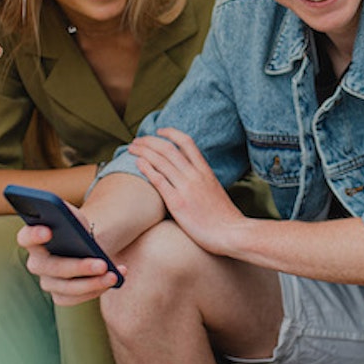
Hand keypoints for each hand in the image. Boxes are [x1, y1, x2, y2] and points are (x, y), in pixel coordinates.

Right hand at [16, 205, 124, 305]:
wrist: (87, 245)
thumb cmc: (77, 227)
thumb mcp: (75, 216)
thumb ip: (68, 214)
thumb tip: (69, 217)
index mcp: (33, 238)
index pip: (25, 237)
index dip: (34, 235)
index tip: (48, 231)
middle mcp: (36, 263)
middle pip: (51, 268)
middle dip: (78, 267)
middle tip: (101, 264)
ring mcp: (47, 281)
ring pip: (66, 288)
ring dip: (92, 283)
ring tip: (112, 275)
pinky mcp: (60, 295)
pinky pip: (76, 298)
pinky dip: (96, 290)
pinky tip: (114, 278)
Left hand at [129, 127, 247, 256]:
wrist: (231, 233)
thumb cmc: (224, 218)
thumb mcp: (215, 191)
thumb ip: (202, 181)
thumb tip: (191, 178)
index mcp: (205, 171)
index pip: (187, 142)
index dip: (171, 133)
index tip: (159, 131)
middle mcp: (195, 175)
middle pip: (169, 149)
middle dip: (150, 141)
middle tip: (137, 141)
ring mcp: (186, 188)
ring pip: (161, 160)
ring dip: (144, 151)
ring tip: (132, 149)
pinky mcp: (178, 203)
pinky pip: (159, 180)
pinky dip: (147, 168)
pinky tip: (138, 163)